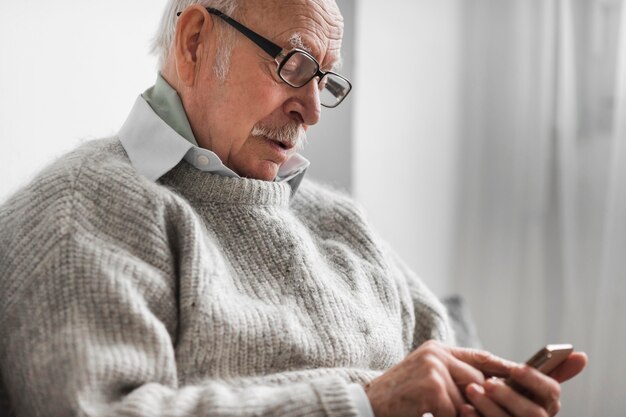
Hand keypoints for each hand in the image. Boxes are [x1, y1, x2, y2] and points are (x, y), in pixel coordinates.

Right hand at [364, 340, 516, 416]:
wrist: (368, 404)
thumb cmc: (399, 396)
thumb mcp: (426, 377)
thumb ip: (452, 375)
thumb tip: (487, 388)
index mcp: (438, 349)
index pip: (479, 357)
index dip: (503, 368)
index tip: (523, 377)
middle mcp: (437, 354)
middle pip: (479, 381)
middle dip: (485, 402)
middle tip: (489, 411)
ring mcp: (434, 368)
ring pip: (468, 399)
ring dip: (461, 414)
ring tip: (445, 412)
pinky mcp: (432, 386)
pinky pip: (454, 412)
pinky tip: (431, 416)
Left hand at [461, 352, 587, 416]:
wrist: (464, 395)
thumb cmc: (499, 386)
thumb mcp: (516, 376)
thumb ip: (545, 367)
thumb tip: (580, 355)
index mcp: (545, 401)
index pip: (551, 392)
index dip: (534, 380)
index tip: (515, 368)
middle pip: (533, 413)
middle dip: (510, 397)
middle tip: (488, 383)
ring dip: (490, 407)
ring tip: (471, 390)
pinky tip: (465, 408)